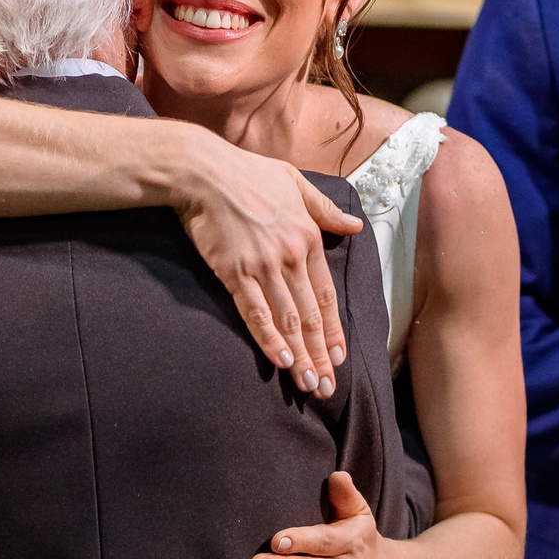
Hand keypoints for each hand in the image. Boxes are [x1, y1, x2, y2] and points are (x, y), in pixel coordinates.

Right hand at [171, 133, 361, 397]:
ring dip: (300, 356)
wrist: (204, 171)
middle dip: (319, 355)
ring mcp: (263, 266)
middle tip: (326, 387)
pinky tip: (281, 361)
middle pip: (309, 316)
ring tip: (308, 385)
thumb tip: (355, 226)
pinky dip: (269, 339)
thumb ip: (325, 209)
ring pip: (287, 320)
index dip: (332, 330)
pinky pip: (256, 312)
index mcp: (307, 238)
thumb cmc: (247, 173)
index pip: (325, 295)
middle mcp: (290, 256)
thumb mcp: (295, 182)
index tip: (338, 358)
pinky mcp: (235, 273)